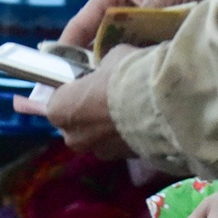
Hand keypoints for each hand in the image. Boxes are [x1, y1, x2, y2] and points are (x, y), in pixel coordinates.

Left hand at [44, 45, 136, 159]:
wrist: (161, 105)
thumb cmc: (125, 75)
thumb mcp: (110, 58)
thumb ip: (101, 69)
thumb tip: (107, 70)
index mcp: (58, 110)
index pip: (56, 99)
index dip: (72, 89)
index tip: (86, 80)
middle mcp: (72, 137)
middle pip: (76, 122)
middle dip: (88, 110)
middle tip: (107, 93)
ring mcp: (98, 152)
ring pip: (98, 136)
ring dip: (108, 125)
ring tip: (129, 106)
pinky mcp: (122, 159)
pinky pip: (119, 142)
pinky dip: (126, 132)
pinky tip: (142, 118)